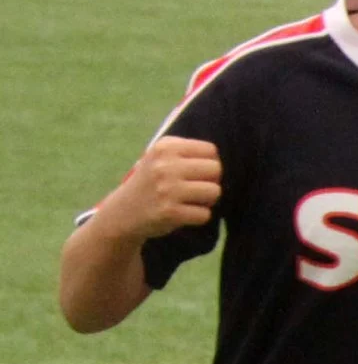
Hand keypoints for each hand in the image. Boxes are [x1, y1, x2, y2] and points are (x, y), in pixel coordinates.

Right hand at [93, 135, 220, 241]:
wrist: (124, 212)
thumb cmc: (153, 182)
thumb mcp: (163, 157)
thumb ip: (190, 151)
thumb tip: (226, 157)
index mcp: (165, 147)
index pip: (211, 151)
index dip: (209, 164)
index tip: (195, 173)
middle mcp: (165, 165)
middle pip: (216, 169)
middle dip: (211, 182)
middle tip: (194, 189)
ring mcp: (167, 188)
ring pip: (215, 191)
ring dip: (207, 200)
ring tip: (189, 201)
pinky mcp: (169, 211)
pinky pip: (205, 214)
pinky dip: (198, 217)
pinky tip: (182, 214)